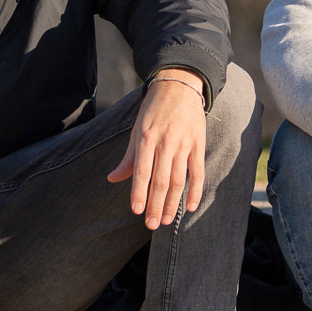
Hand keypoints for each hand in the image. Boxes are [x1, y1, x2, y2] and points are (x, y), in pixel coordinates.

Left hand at [107, 71, 206, 227]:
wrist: (178, 85)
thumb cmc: (153, 110)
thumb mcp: (137, 130)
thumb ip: (128, 158)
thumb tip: (113, 178)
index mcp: (147, 138)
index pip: (142, 171)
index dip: (139, 192)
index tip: (136, 211)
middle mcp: (166, 141)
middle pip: (161, 180)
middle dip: (156, 204)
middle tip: (151, 225)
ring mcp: (184, 143)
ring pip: (179, 179)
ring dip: (173, 203)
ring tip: (166, 220)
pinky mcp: (199, 143)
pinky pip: (198, 171)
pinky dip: (195, 191)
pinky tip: (189, 207)